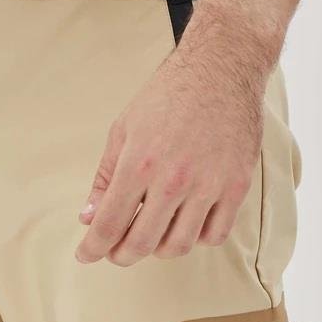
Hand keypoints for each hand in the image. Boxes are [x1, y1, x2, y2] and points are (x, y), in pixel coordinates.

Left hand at [76, 26, 267, 266]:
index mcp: (139, 163)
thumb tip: (88, 219)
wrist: (222, 66)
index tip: (85, 255)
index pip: (109, 224)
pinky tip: (186, 224)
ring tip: (152, 235)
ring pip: (178, 246)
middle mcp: (173, 179)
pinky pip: (214, 235)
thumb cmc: (168, 95)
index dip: (92, 248)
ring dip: (158, 249)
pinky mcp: (236, 185)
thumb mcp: (124, 129)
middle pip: (141, 244)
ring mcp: (208, 184)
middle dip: (122, 255)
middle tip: (117, 252)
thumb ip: (104, 177)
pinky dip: (197, 238)